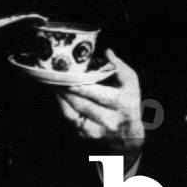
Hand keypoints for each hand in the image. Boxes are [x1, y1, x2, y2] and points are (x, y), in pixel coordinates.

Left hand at [57, 50, 143, 164]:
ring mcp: (97, 130)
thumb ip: (120, 67)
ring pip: (74, 110)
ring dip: (63, 95)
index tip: (69, 74)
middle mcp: (110, 120)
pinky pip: (70, 118)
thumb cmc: (128, 102)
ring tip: (56, 82)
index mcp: (122, 104)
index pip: (98, 94)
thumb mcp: (130, 83)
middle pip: (82, 102)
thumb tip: (107, 52)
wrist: (128, 134)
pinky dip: (63, 105)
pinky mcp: (87, 134)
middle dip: (68, 88)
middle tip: (57, 76)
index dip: (81, 84)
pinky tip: (59, 95)